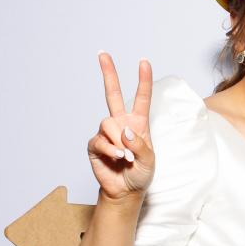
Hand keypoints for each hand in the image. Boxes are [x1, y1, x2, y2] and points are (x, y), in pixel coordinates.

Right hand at [87, 52, 154, 200]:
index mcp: (138, 123)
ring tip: (125, 156)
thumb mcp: (149, 161)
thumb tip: (125, 131)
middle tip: (102, 53)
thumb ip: (140, 145)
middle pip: (112, 94)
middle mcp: (121, 124)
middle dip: (108, 73)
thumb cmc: (140, 174)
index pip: (142, 98)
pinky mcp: (95, 145)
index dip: (143, 80)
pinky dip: (110, 149)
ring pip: (108, 123)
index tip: (144, 62)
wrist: (125, 191)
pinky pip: (100, 140)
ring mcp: (107, 133)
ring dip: (118, 140)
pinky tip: (117, 157)